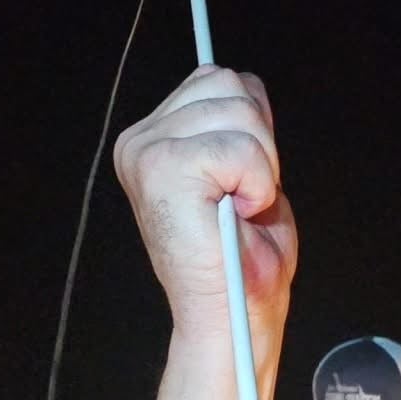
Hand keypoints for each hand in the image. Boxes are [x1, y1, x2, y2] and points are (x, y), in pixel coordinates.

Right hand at [113, 66, 296, 342]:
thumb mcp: (245, 173)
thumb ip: (235, 124)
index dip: (254, 131)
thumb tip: (241, 82)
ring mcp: (147, 154)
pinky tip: (237, 217)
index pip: (220, 80)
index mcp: (153, 138)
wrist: (235, 320)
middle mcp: (140, 142)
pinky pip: (241, 148)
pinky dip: (256, 185)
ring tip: (239, 212)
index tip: (242, 186)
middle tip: (243, 203)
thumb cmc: (244, 260)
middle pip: (231, 85)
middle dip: (260, 146)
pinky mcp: (164, 172)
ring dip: (260, 170)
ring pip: (241, 113)